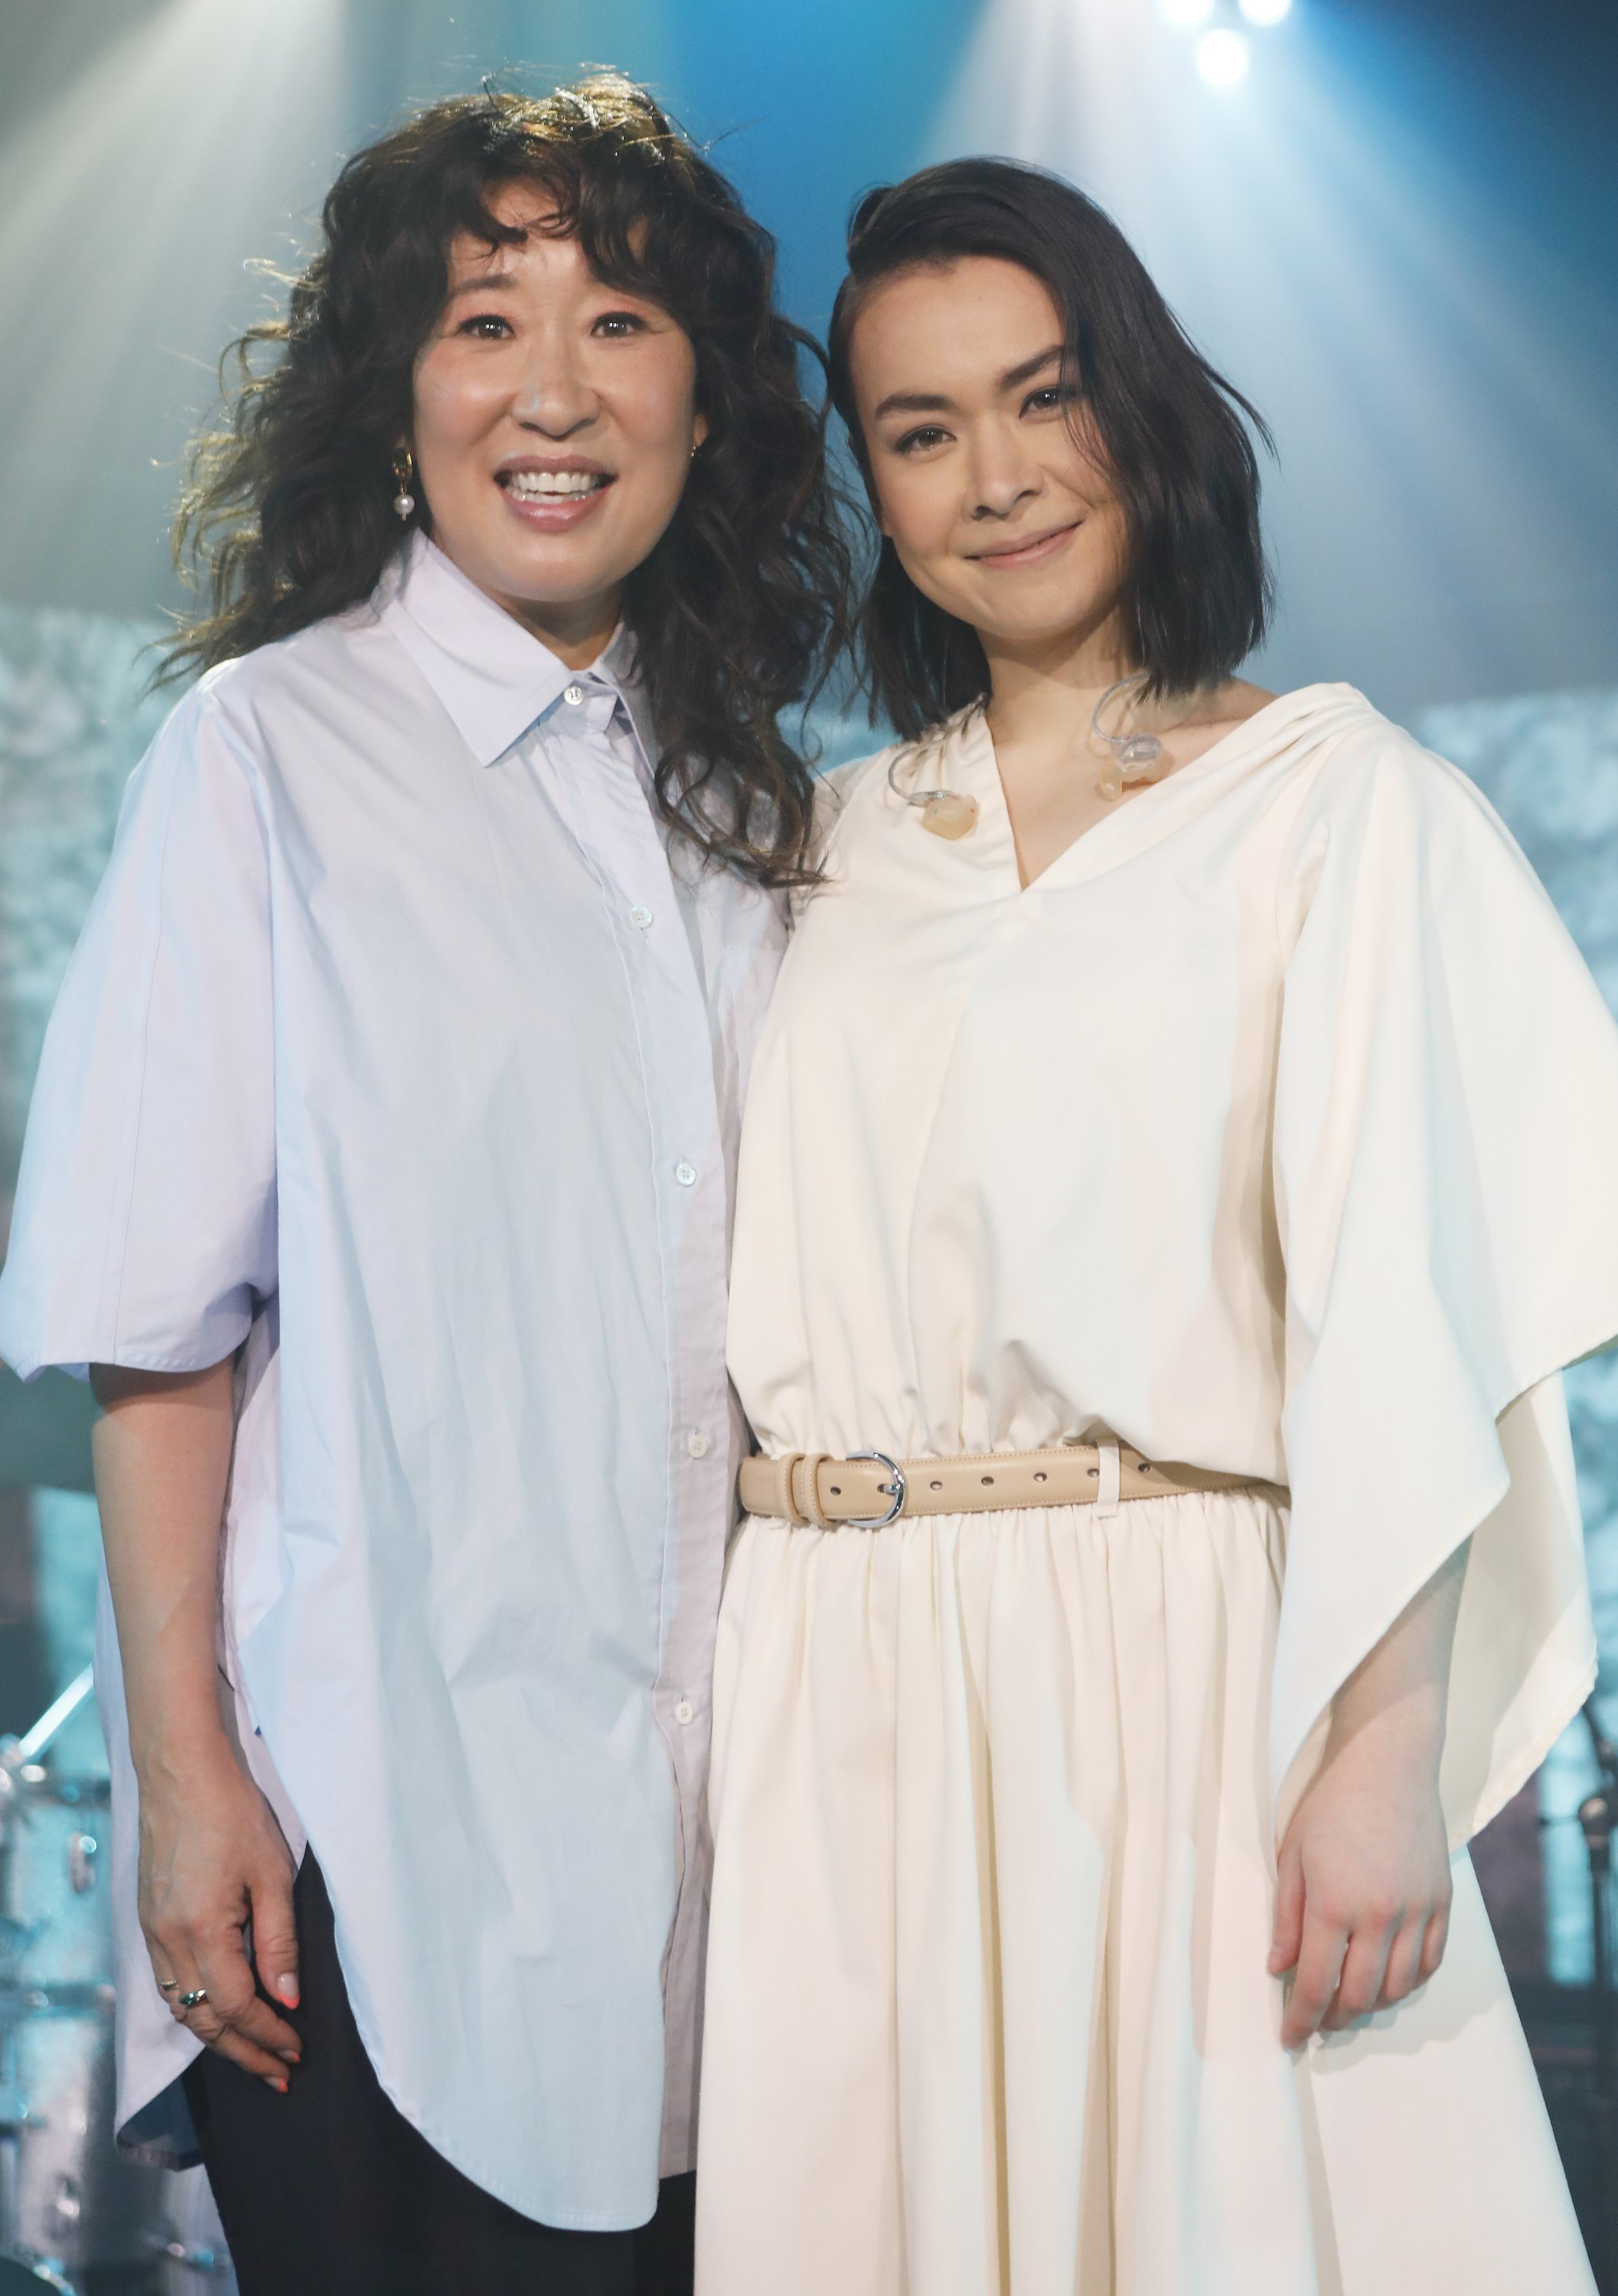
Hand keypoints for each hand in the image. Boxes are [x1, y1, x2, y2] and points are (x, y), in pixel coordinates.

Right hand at [138, 1743, 302, 2087]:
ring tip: (253, 2052)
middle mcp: (168, 1941)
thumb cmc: (234, 1812)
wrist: (181, 1771)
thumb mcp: (273, 1874)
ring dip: (217, 2035)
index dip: (268, 2035)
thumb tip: (288, 2000)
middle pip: (203, 2019)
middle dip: (243, 2051)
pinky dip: (194, 2006)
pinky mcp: (148, 1918)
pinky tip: (218, 2009)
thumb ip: (279, 1942)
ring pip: (180, 2006)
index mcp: (201, 1932)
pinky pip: (167, 1983)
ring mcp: (152, 1931)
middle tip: (278, 2074)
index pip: (238, 2007)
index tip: (296, 2052)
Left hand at [1268, 1702, 1452, 2047]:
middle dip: (1335, 2018)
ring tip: (1350, 2000)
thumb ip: (1285, 1918)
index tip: (1290, 2038)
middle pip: (1361, 1996)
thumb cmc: (1330, 1805)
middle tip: (1318, 2020)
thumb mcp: (1291, 1856)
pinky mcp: (1442, 1903)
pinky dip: (1409, 1981)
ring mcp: (1417, 1912)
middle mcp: (1380, 1916)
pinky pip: (1431, 1963)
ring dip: (1373, 2004)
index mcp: (1334, 1905)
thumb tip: (1278, 1969)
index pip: (1316, 1984)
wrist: (1387, 1765)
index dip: (1301, 2019)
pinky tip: (1389, 1979)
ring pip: (1399, 1987)